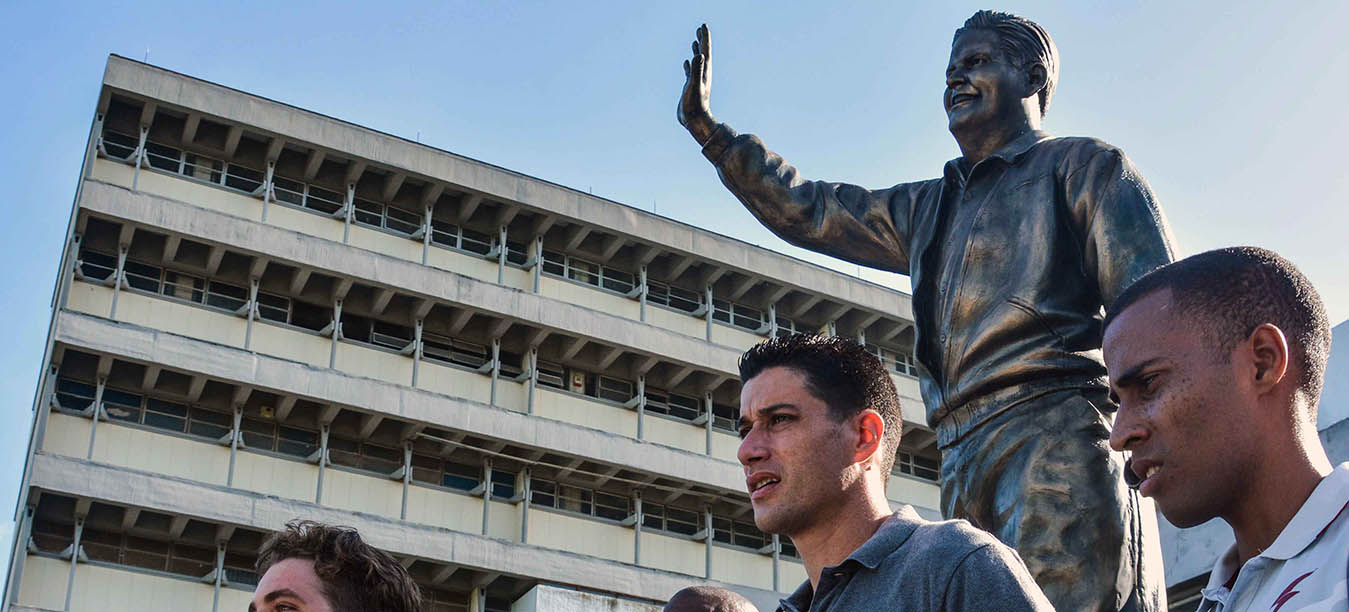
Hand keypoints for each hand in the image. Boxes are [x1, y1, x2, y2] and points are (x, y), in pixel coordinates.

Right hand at [679, 24, 715, 143]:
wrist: (694, 120)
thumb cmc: (695, 104)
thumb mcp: (695, 85)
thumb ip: (697, 70)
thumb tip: (699, 55)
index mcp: (704, 71)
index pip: (705, 51)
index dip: (705, 38)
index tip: (703, 26)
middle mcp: (702, 74)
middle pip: (703, 53)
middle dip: (702, 40)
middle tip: (701, 28)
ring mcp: (696, 79)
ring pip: (697, 61)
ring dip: (696, 50)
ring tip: (695, 41)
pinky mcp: (690, 86)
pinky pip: (690, 72)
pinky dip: (689, 65)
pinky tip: (686, 62)